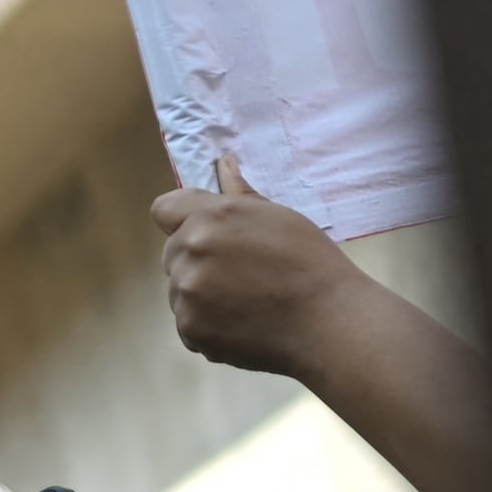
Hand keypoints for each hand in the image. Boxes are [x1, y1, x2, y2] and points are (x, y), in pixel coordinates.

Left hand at [153, 162, 378, 382]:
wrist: (327, 322)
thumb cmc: (310, 264)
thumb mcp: (279, 217)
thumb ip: (240, 194)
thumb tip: (224, 163)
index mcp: (211, 216)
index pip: (164, 210)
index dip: (181, 221)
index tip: (206, 235)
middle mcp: (191, 249)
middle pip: (173, 253)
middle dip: (197, 261)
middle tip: (242, 275)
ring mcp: (186, 292)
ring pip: (179, 291)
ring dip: (202, 297)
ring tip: (247, 303)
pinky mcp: (189, 328)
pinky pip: (188, 323)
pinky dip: (208, 327)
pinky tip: (243, 324)